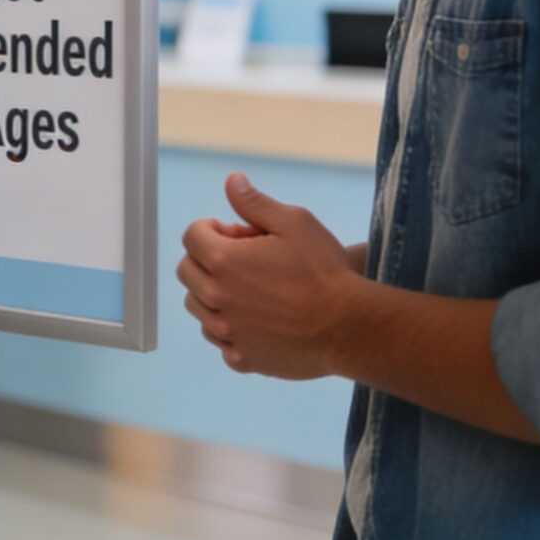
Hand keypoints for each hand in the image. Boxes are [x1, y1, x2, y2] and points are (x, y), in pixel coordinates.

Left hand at [177, 172, 365, 379]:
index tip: (236, 233)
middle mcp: (216, 297)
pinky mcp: (241, 358)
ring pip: (197, 307)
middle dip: (208, 259)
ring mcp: (226, 331)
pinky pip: (218, 339)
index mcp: (224, 261)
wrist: (351, 328)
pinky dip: (229, 328)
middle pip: (187, 271)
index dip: (212, 229)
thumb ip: (255, 203)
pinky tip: (256, 320)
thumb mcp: (295, 223)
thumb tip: (231, 180)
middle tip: (244, 259)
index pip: (191, 235)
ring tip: (250, 289)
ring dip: (214, 293)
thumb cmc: (326, 272)